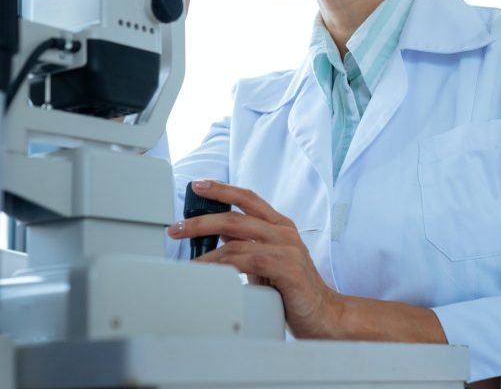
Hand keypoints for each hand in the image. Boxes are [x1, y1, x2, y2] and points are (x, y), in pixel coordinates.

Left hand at [167, 180, 341, 338]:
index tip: (198, 185)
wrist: (324, 315)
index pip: (248, 198)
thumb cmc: (294, 289)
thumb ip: (249, 244)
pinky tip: (209, 272)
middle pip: (235, 217)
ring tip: (186, 261)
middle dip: (201, 221)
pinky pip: (247, 262)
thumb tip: (219, 234)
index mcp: (279, 225)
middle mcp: (283, 232)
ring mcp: (286, 248)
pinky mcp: (286, 268)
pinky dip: (223, 266)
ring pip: (237, 239)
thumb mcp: (268, 260)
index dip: (222, 189)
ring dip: (205, 249)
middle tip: (177, 228)